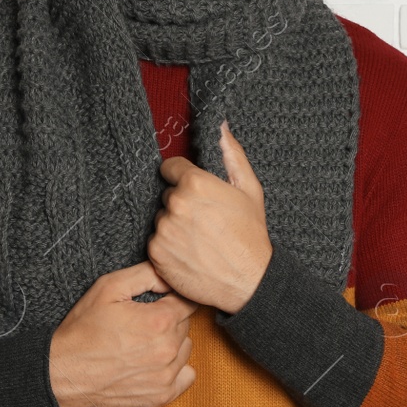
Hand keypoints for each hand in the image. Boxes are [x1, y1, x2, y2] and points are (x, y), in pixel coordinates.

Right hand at [48, 261, 197, 406]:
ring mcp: (166, 375)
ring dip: (172, 343)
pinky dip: (175, 368)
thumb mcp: (109, 287)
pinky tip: (153, 363)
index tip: (158, 301)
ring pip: (185, 349)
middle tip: (142, 322)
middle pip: (185, 325)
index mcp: (160, 321)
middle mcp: (168, 350)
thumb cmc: (83, 329)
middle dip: (169, 319)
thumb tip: (171, 274)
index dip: (173, 297)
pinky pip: (186, 376)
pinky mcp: (161, 395)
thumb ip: (146, 275)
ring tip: (143, 342)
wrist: (64, 371)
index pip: (188, 301)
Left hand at [147, 119, 272, 314]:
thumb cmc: (250, 235)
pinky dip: (168, 248)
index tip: (196, 193)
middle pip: (167, 196)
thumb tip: (220, 126)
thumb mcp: (249, 189)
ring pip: (161, 219)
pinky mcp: (155, 254)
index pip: (171, 168)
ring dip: (174, 226)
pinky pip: (155, 242)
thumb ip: (231, 154)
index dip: (185, 179)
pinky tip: (190, 254)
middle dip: (182, 204)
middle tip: (204, 221)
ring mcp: (163, 230)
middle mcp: (175, 204)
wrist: (248, 280)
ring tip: (199, 240)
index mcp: (195, 183)